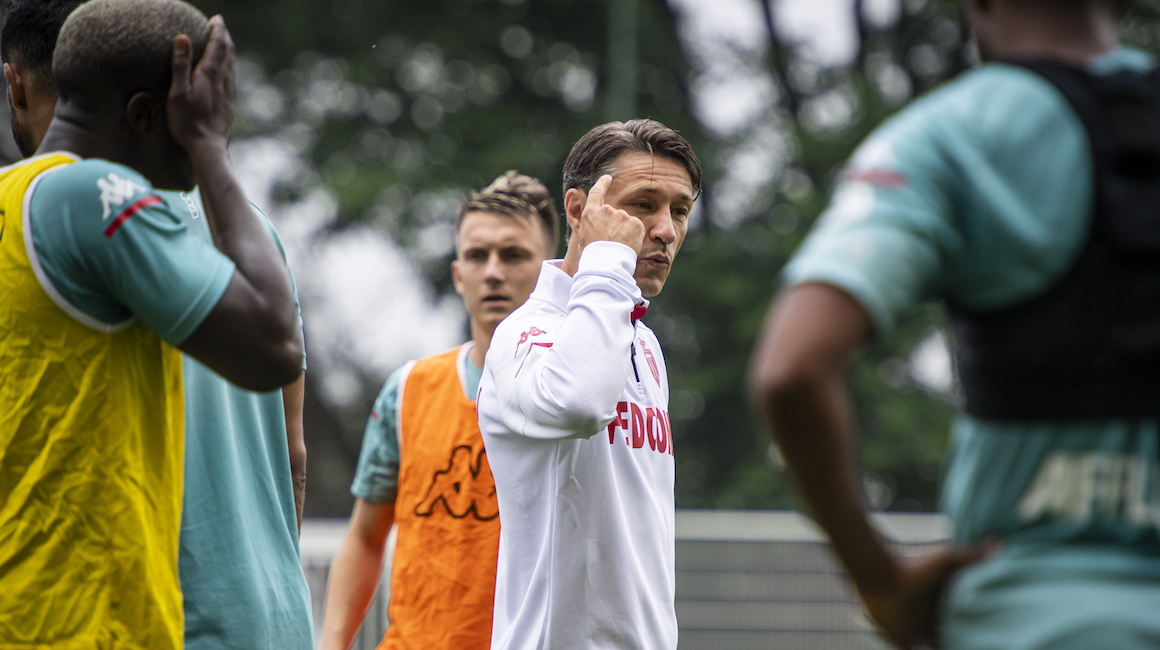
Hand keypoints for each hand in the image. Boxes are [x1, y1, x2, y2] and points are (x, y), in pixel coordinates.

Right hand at [168, 15, 235, 155]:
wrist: (208, 147)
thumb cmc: (188, 121)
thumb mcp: (179, 92)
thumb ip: (181, 65)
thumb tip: (183, 38)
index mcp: (210, 75)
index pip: (218, 45)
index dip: (218, 30)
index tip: (217, 19)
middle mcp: (224, 81)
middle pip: (228, 53)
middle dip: (225, 37)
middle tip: (220, 26)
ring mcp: (229, 92)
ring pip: (231, 65)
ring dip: (228, 51)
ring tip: (223, 43)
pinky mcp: (230, 103)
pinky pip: (231, 78)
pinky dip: (228, 66)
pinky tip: (225, 71)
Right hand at [575, 174, 645, 255]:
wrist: (605, 264)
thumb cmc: (592, 256)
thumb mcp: (583, 238)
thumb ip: (592, 226)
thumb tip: (598, 226)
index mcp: (590, 214)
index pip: (596, 192)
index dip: (603, 183)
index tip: (608, 177)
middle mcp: (606, 210)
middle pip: (614, 213)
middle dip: (616, 225)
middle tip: (613, 242)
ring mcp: (621, 215)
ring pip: (627, 222)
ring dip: (625, 232)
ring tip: (619, 247)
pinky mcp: (635, 222)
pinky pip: (637, 228)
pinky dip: (635, 236)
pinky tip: (628, 246)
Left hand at [858, 544, 993, 648]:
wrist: (880, 575)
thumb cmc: (913, 567)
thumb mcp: (945, 560)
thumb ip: (971, 555)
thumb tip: (1000, 542)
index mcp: (945, 605)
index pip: (964, 623)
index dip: (976, 631)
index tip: (992, 634)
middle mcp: (932, 619)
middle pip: (953, 638)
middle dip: (962, 642)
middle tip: (982, 647)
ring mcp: (917, 631)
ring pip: (936, 647)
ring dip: (946, 649)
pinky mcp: (901, 640)